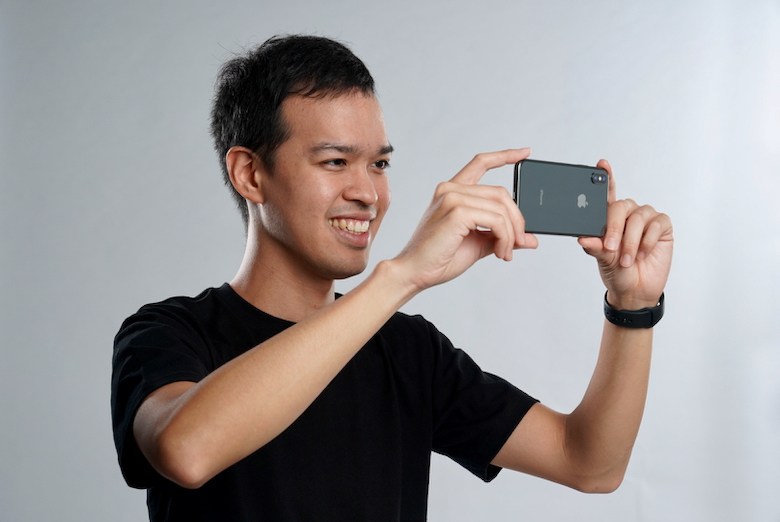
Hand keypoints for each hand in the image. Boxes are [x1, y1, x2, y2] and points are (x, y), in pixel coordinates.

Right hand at [393, 148, 537, 291]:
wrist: (415, 273)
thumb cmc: (440, 258)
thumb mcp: (479, 244)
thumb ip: (502, 236)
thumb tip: (531, 239)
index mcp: (453, 191)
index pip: (480, 163)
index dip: (505, 156)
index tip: (525, 152)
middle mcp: (450, 189)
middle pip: (501, 192)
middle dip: (517, 219)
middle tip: (519, 242)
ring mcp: (452, 197)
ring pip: (501, 208)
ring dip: (510, 233)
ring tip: (505, 253)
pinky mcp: (456, 211)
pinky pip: (496, 220)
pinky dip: (504, 237)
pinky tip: (500, 252)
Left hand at [578, 160, 673, 308]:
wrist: (636, 290)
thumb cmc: (617, 271)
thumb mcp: (602, 259)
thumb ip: (594, 246)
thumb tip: (582, 238)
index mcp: (610, 217)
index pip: (607, 193)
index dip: (605, 177)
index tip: (601, 164)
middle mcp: (628, 214)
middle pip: (620, 207)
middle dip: (614, 228)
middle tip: (610, 247)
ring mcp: (646, 218)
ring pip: (638, 217)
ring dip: (631, 241)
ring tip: (628, 260)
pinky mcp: (662, 226)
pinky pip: (655, 225)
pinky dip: (647, 241)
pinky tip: (643, 253)